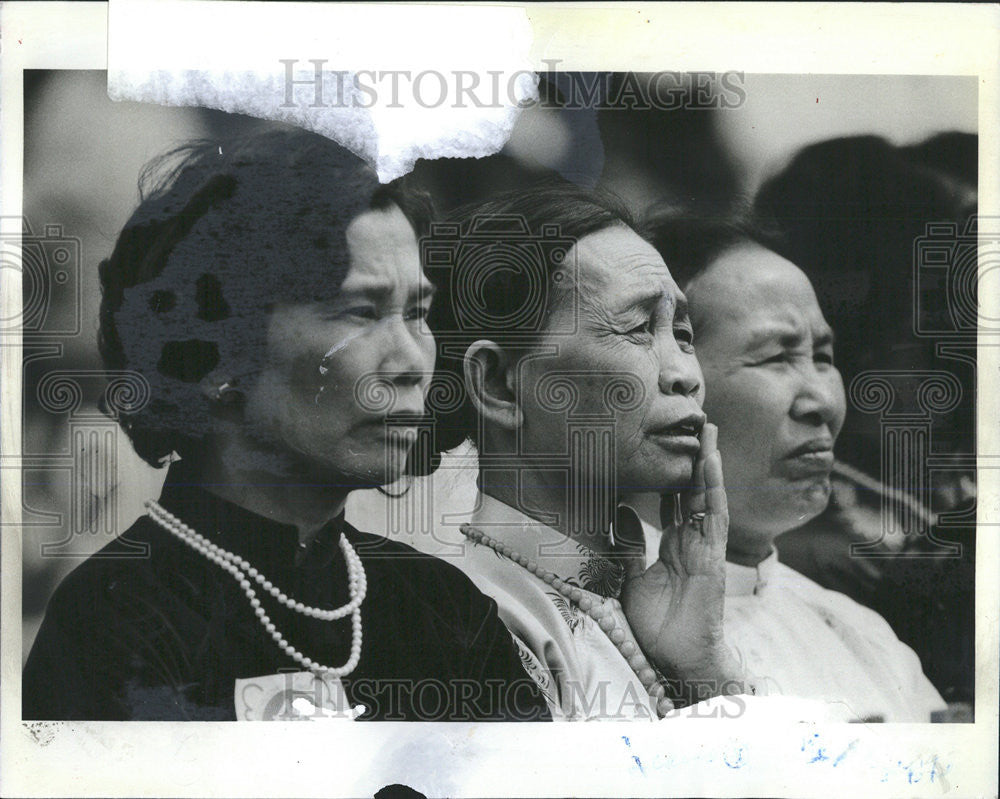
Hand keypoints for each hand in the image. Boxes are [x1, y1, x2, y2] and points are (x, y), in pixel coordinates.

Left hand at [618, 423, 746, 701]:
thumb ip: (627, 545)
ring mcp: (705, 547)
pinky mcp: (712, 557)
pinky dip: (711, 488)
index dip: (672, 474)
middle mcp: (692, 542)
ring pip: (707, 496)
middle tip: (692, 424)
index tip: (666, 445)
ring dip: (707, 463)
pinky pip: (712, 516)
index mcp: (674, 546)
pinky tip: (709, 463)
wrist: (680, 659)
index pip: (675, 502)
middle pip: (694, 492)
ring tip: (707, 430)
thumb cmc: (659, 626)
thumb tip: (618, 510)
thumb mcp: (631, 578)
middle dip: (693, 459)